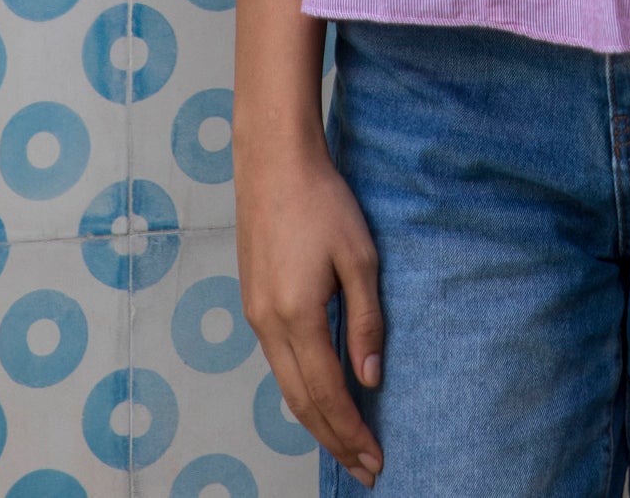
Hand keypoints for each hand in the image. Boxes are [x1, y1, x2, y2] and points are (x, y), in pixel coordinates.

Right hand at [234, 141, 385, 486]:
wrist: (273, 162)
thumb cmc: (322, 201)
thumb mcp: (359, 257)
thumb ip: (366, 320)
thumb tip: (371, 377)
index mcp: (296, 317)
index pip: (328, 394)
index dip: (352, 431)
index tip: (376, 459)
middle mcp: (268, 325)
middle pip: (302, 402)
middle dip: (334, 440)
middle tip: (365, 469)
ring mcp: (255, 315)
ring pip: (286, 386)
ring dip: (316, 421)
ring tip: (345, 444)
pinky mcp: (254, 302)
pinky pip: (278, 363)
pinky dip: (300, 391)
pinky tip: (319, 397)